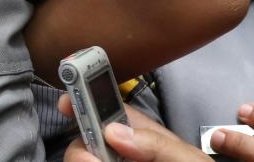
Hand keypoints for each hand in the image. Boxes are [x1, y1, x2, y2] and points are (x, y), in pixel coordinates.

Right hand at [59, 98, 208, 161]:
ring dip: (80, 159)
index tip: (67, 102)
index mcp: (141, 134)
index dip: (82, 99)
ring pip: (82, 157)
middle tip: (86, 160)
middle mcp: (121, 151)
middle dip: (79, 145)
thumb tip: (113, 131)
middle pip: (84, 139)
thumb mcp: (186, 158)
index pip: (106, 108)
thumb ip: (157, 143)